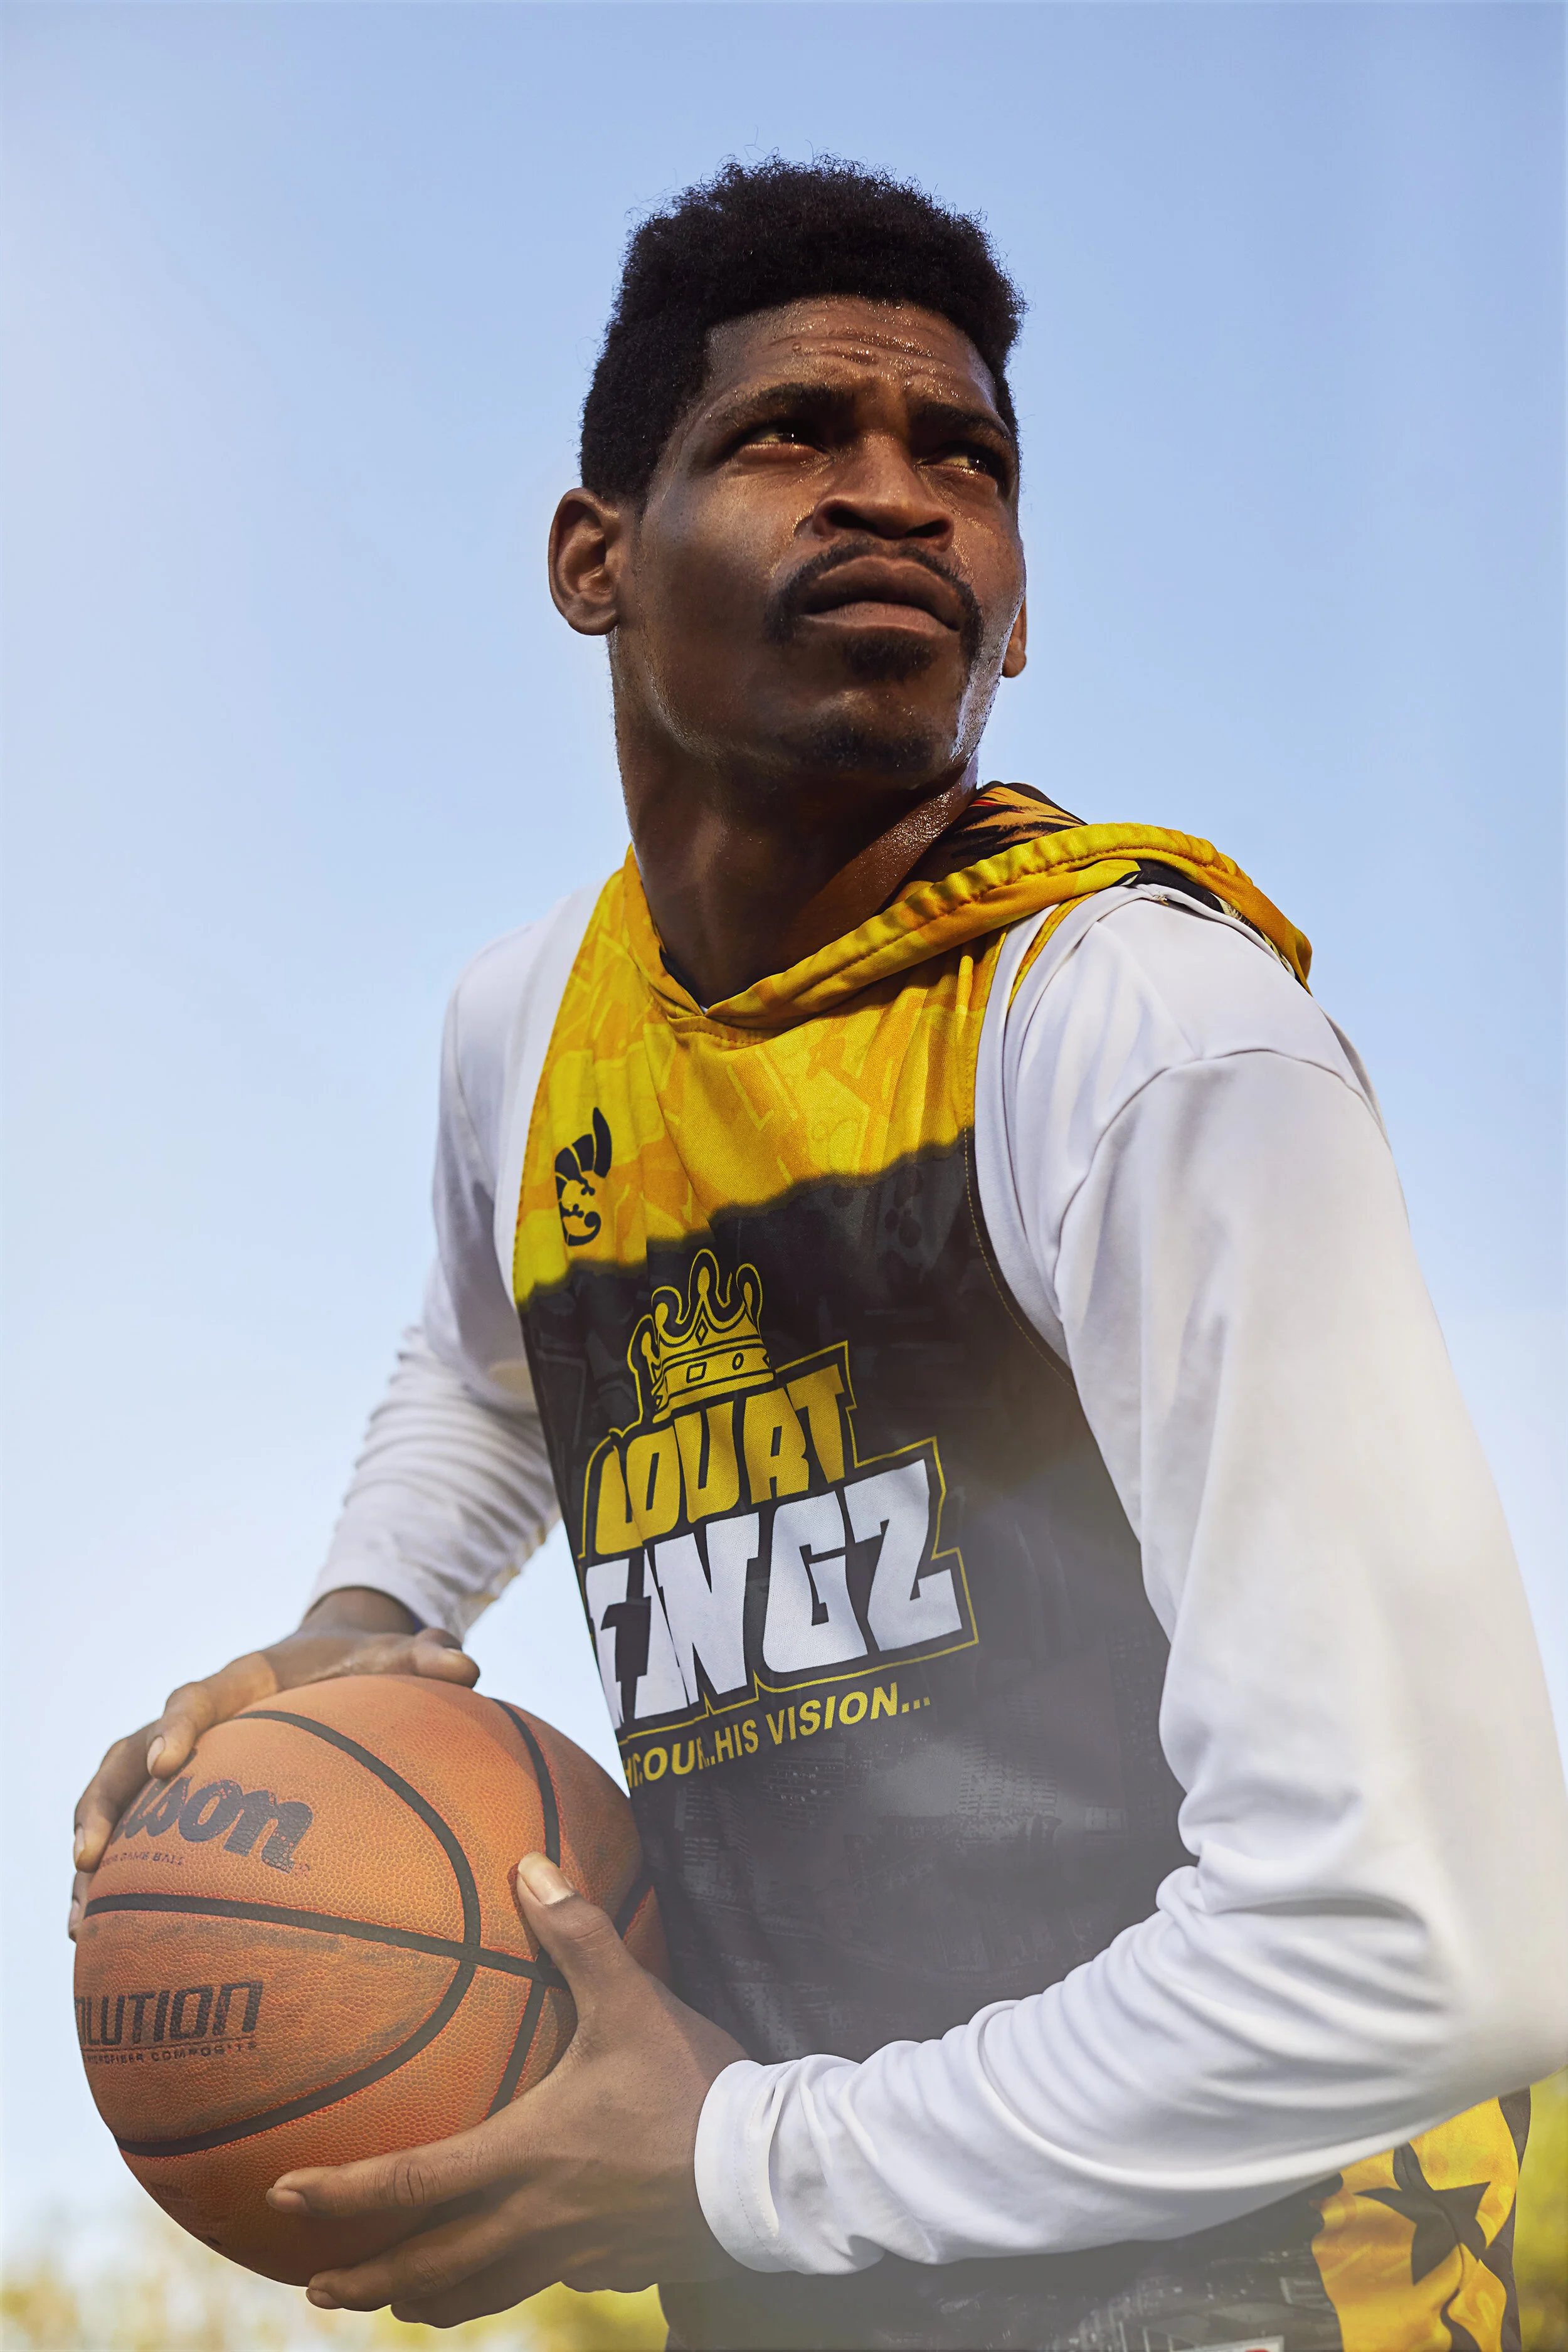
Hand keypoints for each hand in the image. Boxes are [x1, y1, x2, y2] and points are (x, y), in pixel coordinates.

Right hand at [69, 1589, 476, 1936]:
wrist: (337, 1665)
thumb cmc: (364, 1666)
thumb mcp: (396, 1657)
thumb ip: (426, 1657)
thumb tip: (466, 1665)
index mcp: (239, 1683)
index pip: (194, 1698)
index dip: (177, 1727)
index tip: (169, 1764)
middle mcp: (197, 1723)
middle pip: (125, 1757)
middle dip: (103, 1805)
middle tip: (89, 1861)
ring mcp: (183, 1764)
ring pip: (116, 1802)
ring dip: (96, 1855)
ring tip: (79, 1926)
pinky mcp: (183, 1805)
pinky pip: (139, 1845)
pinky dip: (120, 1888)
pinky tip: (106, 1949)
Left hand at [266, 1853, 748, 2325]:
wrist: (768, 2172)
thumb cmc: (692, 2085)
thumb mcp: (631, 1999)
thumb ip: (576, 1934)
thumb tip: (528, 1864)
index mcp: (523, 2154)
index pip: (409, 2184)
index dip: (340, 2194)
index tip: (281, 2198)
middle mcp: (535, 2218)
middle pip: (429, 2268)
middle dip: (365, 2278)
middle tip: (314, 2284)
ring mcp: (575, 2253)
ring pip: (481, 2291)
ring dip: (429, 2296)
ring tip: (397, 2296)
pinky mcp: (616, 2266)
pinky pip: (549, 2282)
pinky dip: (513, 2281)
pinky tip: (517, 2267)